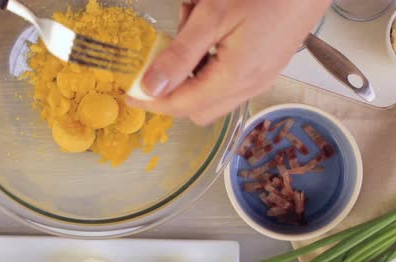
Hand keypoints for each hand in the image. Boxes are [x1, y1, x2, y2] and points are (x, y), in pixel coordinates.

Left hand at [127, 0, 330, 124]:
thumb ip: (180, 56)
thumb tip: (151, 88)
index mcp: (234, 79)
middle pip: (197, 109)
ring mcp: (260, 80)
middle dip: (175, 88)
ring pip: (212, 95)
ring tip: (197, 25)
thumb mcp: (214, 17)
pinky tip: (216, 30)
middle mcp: (248, 88)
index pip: (180, 106)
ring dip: (195, 71)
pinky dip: (212, 63)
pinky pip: (229, 80)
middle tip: (167, 52)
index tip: (129, 94)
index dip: (151, 103)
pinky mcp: (266, 67)